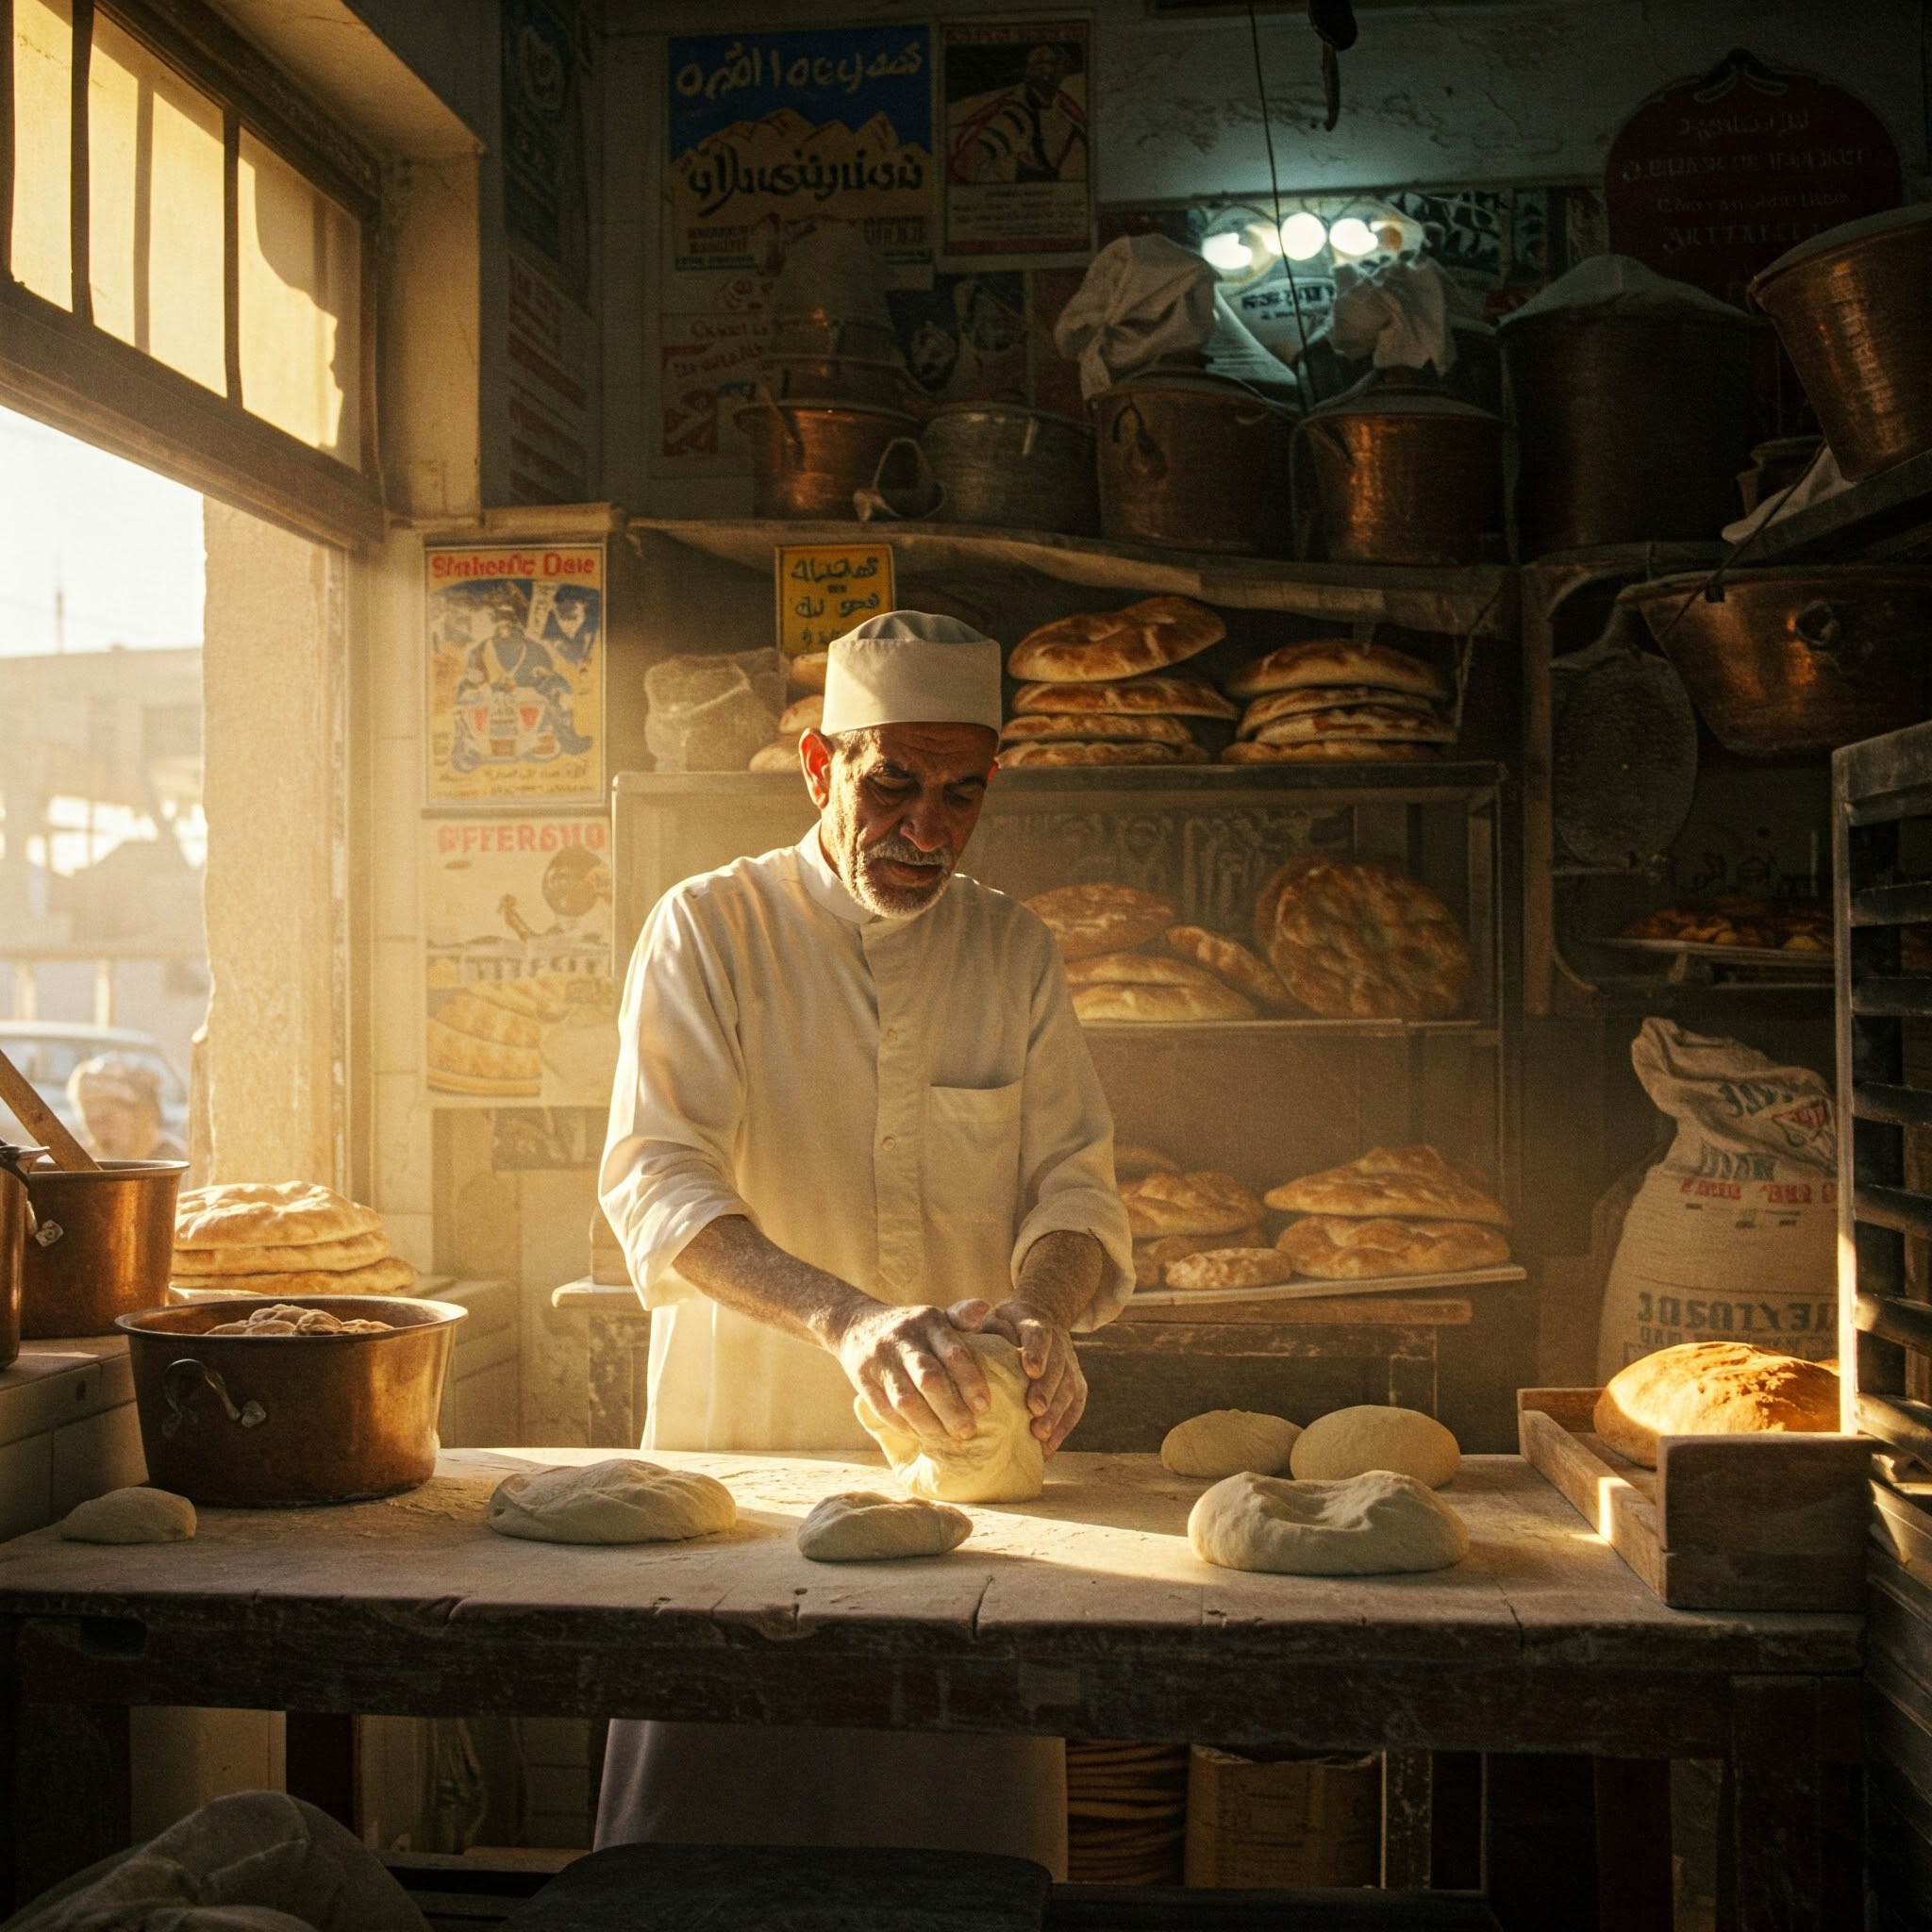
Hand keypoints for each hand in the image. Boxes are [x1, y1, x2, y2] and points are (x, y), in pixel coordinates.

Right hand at [834, 1300, 990, 1441]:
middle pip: (929, 1379)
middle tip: (967, 1430)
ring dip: (929, 1424)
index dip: (970, 1381)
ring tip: (946, 1436)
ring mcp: (880, 1360)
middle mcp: (902, 1339)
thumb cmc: (910, 1328)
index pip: (953, 1352)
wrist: (857, 1325)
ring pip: (905, 1400)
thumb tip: (984, 1308)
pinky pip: (885, 1410)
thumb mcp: (934, 1317)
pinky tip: (921, 1434)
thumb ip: (960, 1318)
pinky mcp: (862, 1380)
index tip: (983, 1406)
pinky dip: (905, 1426)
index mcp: (927, 1321)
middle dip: (951, 1410)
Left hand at [950, 1296, 1086, 1453]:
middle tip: (1035, 1410)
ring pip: (1069, 1386)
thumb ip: (979, 1331)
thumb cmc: (1003, 1326)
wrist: (1038, 1319)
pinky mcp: (1076, 1382)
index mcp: (1033, 1321)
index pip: (1039, 1334)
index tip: (1030, 1369)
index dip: (1037, 1351)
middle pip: (1057, 1365)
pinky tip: (1049, 1445)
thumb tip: (964, 1354)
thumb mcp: (989, 1320)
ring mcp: (1070, 1362)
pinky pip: (1075, 1405)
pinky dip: (1064, 1426)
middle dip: (1046, 1388)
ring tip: (1040, 1433)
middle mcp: (1057, 1340)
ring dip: (1056, 1411)